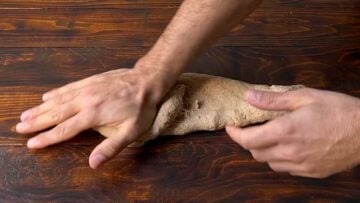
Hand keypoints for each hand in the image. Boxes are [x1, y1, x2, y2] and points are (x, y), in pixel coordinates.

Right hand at [16, 60, 168, 168]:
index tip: (32, 143)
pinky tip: (46, 96)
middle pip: (56, 113)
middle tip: (20, 127)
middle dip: (37, 122)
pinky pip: (68, 87)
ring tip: (26, 114)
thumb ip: (111, 147)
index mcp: (93, 114)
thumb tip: (93, 163)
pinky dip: (55, 93)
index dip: (47, 138)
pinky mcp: (91, 81)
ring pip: (58, 99)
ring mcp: (87, 88)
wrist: (147, 81)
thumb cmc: (141, 108)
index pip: (64, 129)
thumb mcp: (131, 132)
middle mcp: (86, 100)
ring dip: (41, 108)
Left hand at [226, 88, 359, 177]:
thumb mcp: (305, 97)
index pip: (248, 139)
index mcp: (286, 131)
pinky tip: (288, 148)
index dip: (235, 134)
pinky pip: (286, 169)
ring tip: (270, 138)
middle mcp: (290, 152)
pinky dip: (280, 159)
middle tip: (252, 129)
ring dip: (264, 151)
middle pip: (256, 153)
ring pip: (270, 163)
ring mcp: (301, 165)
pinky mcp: (311, 173)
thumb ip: (273, 100)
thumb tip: (248, 96)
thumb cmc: (339, 110)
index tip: (231, 127)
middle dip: (249, 141)